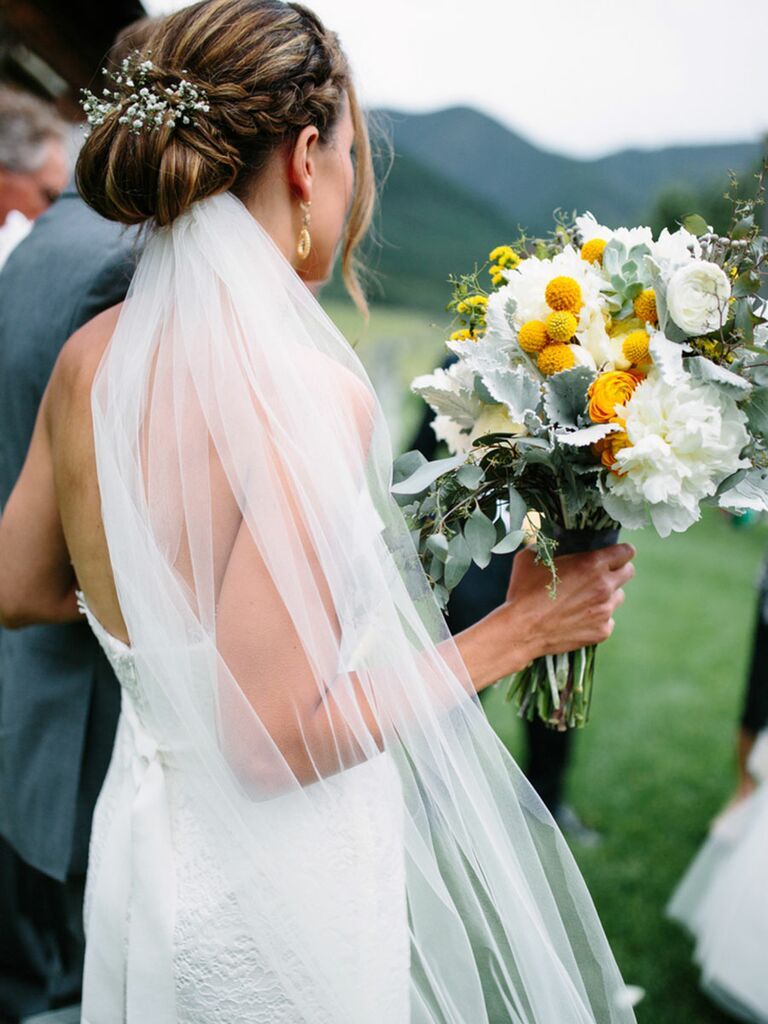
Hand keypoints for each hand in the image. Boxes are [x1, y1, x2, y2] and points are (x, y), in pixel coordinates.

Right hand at [453, 543, 635, 692]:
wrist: (521, 630)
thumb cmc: (523, 591)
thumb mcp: (530, 558)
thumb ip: (545, 547)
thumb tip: (545, 542)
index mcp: (592, 564)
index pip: (626, 551)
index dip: (620, 551)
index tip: (613, 555)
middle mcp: (604, 586)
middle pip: (628, 572)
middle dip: (617, 571)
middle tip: (599, 575)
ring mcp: (605, 610)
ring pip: (618, 597)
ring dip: (606, 595)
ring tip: (584, 599)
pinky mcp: (602, 631)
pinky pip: (608, 620)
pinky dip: (597, 618)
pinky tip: (578, 618)